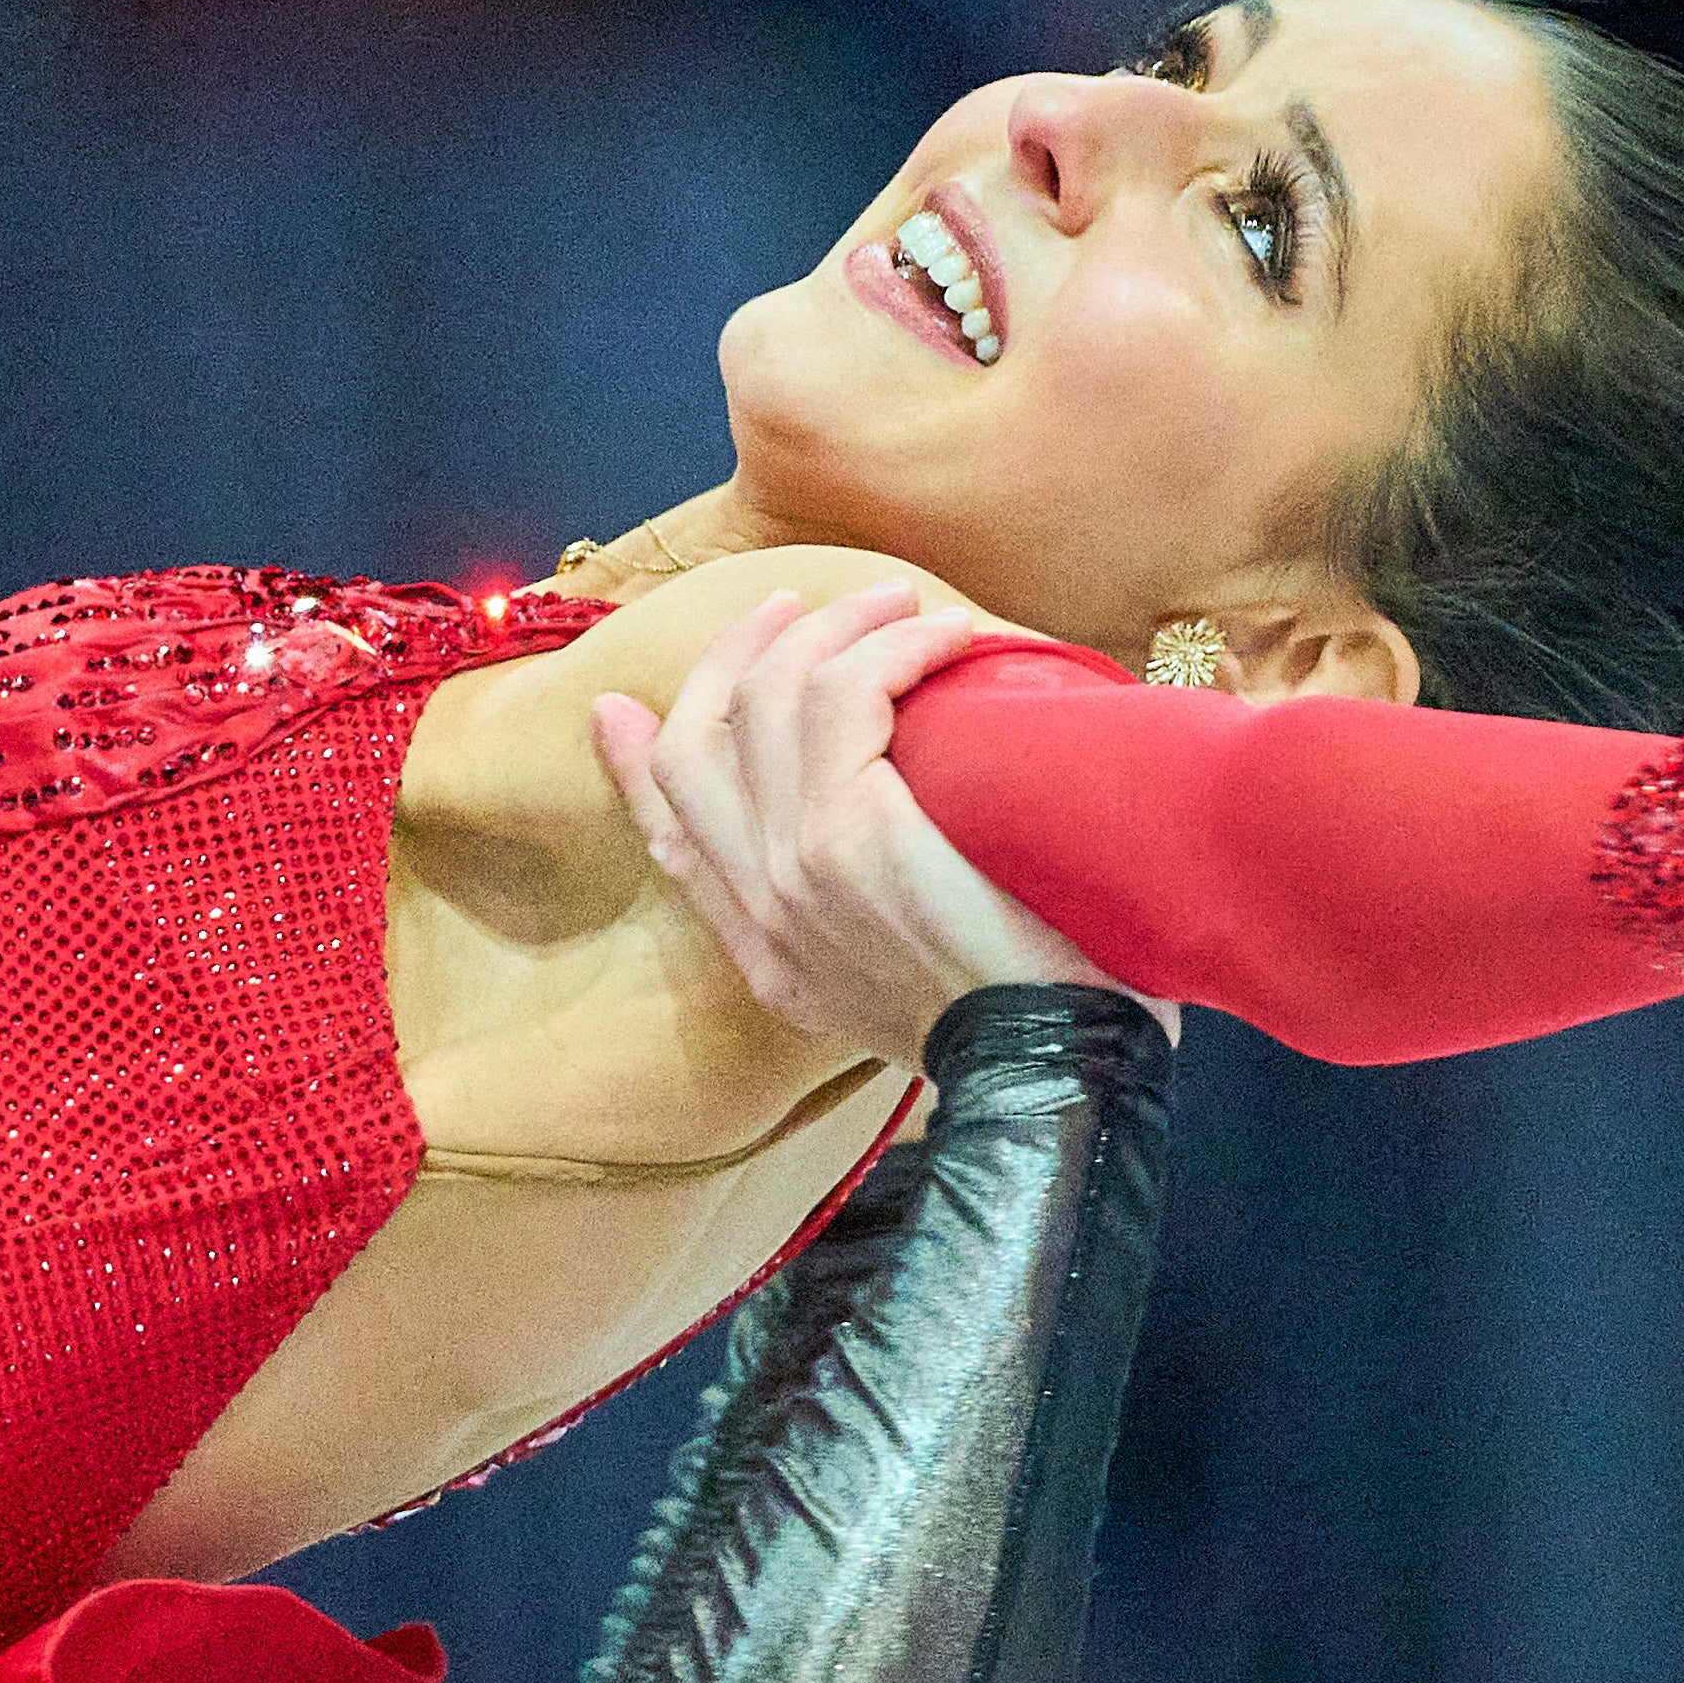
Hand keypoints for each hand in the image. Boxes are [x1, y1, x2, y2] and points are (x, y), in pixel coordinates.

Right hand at [595, 578, 1153, 1056]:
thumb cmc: (1037, 1035)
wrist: (1060, 1079)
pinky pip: (846, 692)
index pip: (675, 843)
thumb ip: (888, 932)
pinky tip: (950, 636)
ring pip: (768, 698)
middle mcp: (766, 915)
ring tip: (904, 603)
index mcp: (772, 961)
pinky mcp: (849, 834)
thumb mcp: (926, 996)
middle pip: (696, 747)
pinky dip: (898, 645)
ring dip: (837, 628)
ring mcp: (795, 870)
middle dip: (735, 656)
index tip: (623, 709)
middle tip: (798, 608)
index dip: (634, 768)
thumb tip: (922, 854)